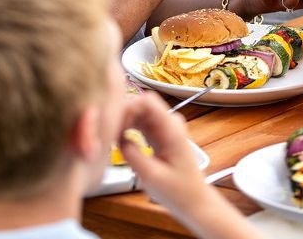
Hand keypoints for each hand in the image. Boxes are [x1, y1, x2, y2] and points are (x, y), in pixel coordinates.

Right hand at [119, 93, 261, 238]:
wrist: (194, 201)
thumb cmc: (177, 192)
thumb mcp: (151, 177)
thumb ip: (133, 155)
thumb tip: (118, 138)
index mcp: (172, 129)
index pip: (147, 101)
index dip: (128, 108)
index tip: (115, 126)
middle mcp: (170, 122)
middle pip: (141, 103)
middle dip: (123, 114)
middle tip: (108, 134)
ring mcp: (165, 126)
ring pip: (139, 111)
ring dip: (124, 121)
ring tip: (111, 138)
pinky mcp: (160, 133)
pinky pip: (141, 122)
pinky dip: (128, 127)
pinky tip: (119, 140)